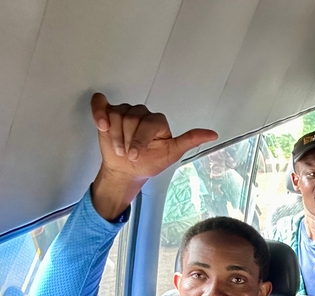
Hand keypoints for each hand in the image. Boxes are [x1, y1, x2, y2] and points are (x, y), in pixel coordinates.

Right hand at [91, 93, 216, 181]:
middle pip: (131, 118)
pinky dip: (99, 112)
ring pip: (116, 114)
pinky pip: (100, 103)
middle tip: (127, 153)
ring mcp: (123, 111)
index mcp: (158, 121)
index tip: (135, 155)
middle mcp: (141, 113)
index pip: (148, 123)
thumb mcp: (172, 153)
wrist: (127, 170)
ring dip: (115, 135)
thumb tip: (213, 134)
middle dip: (127, 140)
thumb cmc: (149, 162)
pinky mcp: (106, 112)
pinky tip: (102, 125)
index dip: (139, 140)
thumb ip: (190, 141)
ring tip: (118, 148)